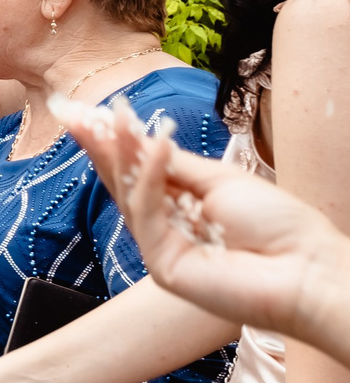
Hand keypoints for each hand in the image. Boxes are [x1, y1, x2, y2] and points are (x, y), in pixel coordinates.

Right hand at [69, 97, 345, 339]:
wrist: (307, 269)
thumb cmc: (278, 225)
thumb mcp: (221, 180)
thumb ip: (176, 164)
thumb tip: (139, 138)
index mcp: (182, 207)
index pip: (139, 172)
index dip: (116, 143)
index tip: (93, 113)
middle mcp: (166, 227)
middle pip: (123, 183)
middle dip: (102, 146)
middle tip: (75, 113)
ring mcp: (161, 248)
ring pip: (128, 196)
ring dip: (118, 153)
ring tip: (113, 117)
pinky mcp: (162, 265)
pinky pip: (148, 214)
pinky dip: (150, 177)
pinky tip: (156, 143)